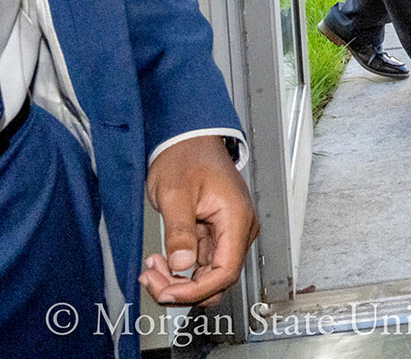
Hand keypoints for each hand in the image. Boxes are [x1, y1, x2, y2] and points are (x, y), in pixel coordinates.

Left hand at [140, 135, 257, 306]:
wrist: (188, 140)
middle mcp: (238, 230)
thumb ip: (179, 231)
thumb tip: (181, 265)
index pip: (225, 271)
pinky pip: (202, 264)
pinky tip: (159, 263)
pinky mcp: (215, 235)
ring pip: (209, 276)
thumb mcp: (176, 194)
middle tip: (150, 279)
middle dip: (183, 289)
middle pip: (218, 280)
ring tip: (150, 268)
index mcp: (236, 219)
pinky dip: (180, 271)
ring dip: (179, 281)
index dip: (195, 290)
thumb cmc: (186, 158)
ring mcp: (228, 234)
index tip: (165, 291)